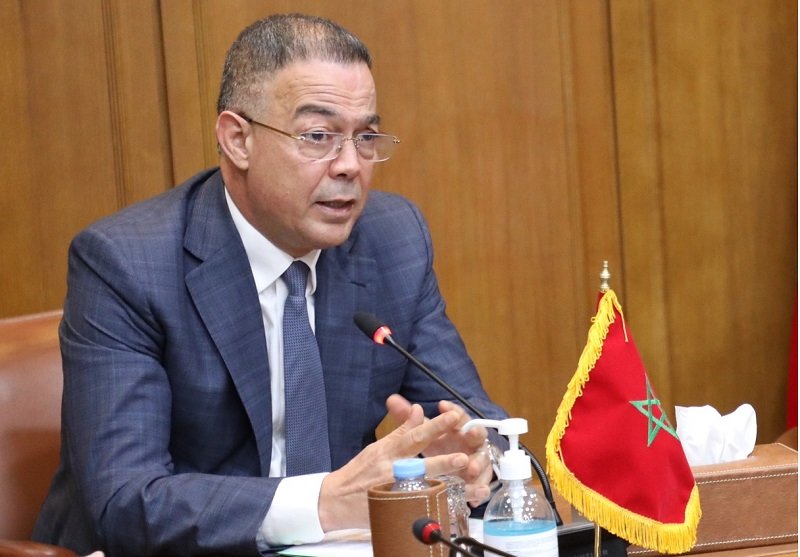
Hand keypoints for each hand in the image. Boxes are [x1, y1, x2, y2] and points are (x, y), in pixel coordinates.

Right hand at [318, 401, 469, 530]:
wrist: (336, 500)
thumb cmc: (360, 471)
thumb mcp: (379, 447)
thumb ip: (401, 431)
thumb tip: (419, 409)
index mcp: (388, 453)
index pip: (414, 436)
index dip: (435, 426)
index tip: (454, 417)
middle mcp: (392, 472)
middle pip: (421, 465)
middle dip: (443, 461)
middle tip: (464, 456)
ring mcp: (394, 493)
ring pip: (424, 490)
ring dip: (446, 485)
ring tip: (466, 481)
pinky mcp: (395, 510)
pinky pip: (419, 509)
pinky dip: (437, 507)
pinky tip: (456, 506)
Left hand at [386, 394, 492, 505]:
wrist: (457, 463)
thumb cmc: (442, 443)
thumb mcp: (425, 431)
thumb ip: (408, 417)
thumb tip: (391, 400)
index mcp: (459, 427)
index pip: (458, 414)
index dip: (451, 410)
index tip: (442, 405)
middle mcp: (471, 441)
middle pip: (477, 434)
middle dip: (474, 433)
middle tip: (470, 432)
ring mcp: (478, 460)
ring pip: (482, 460)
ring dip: (478, 463)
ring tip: (471, 468)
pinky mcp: (480, 480)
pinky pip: (483, 484)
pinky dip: (481, 489)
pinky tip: (479, 493)